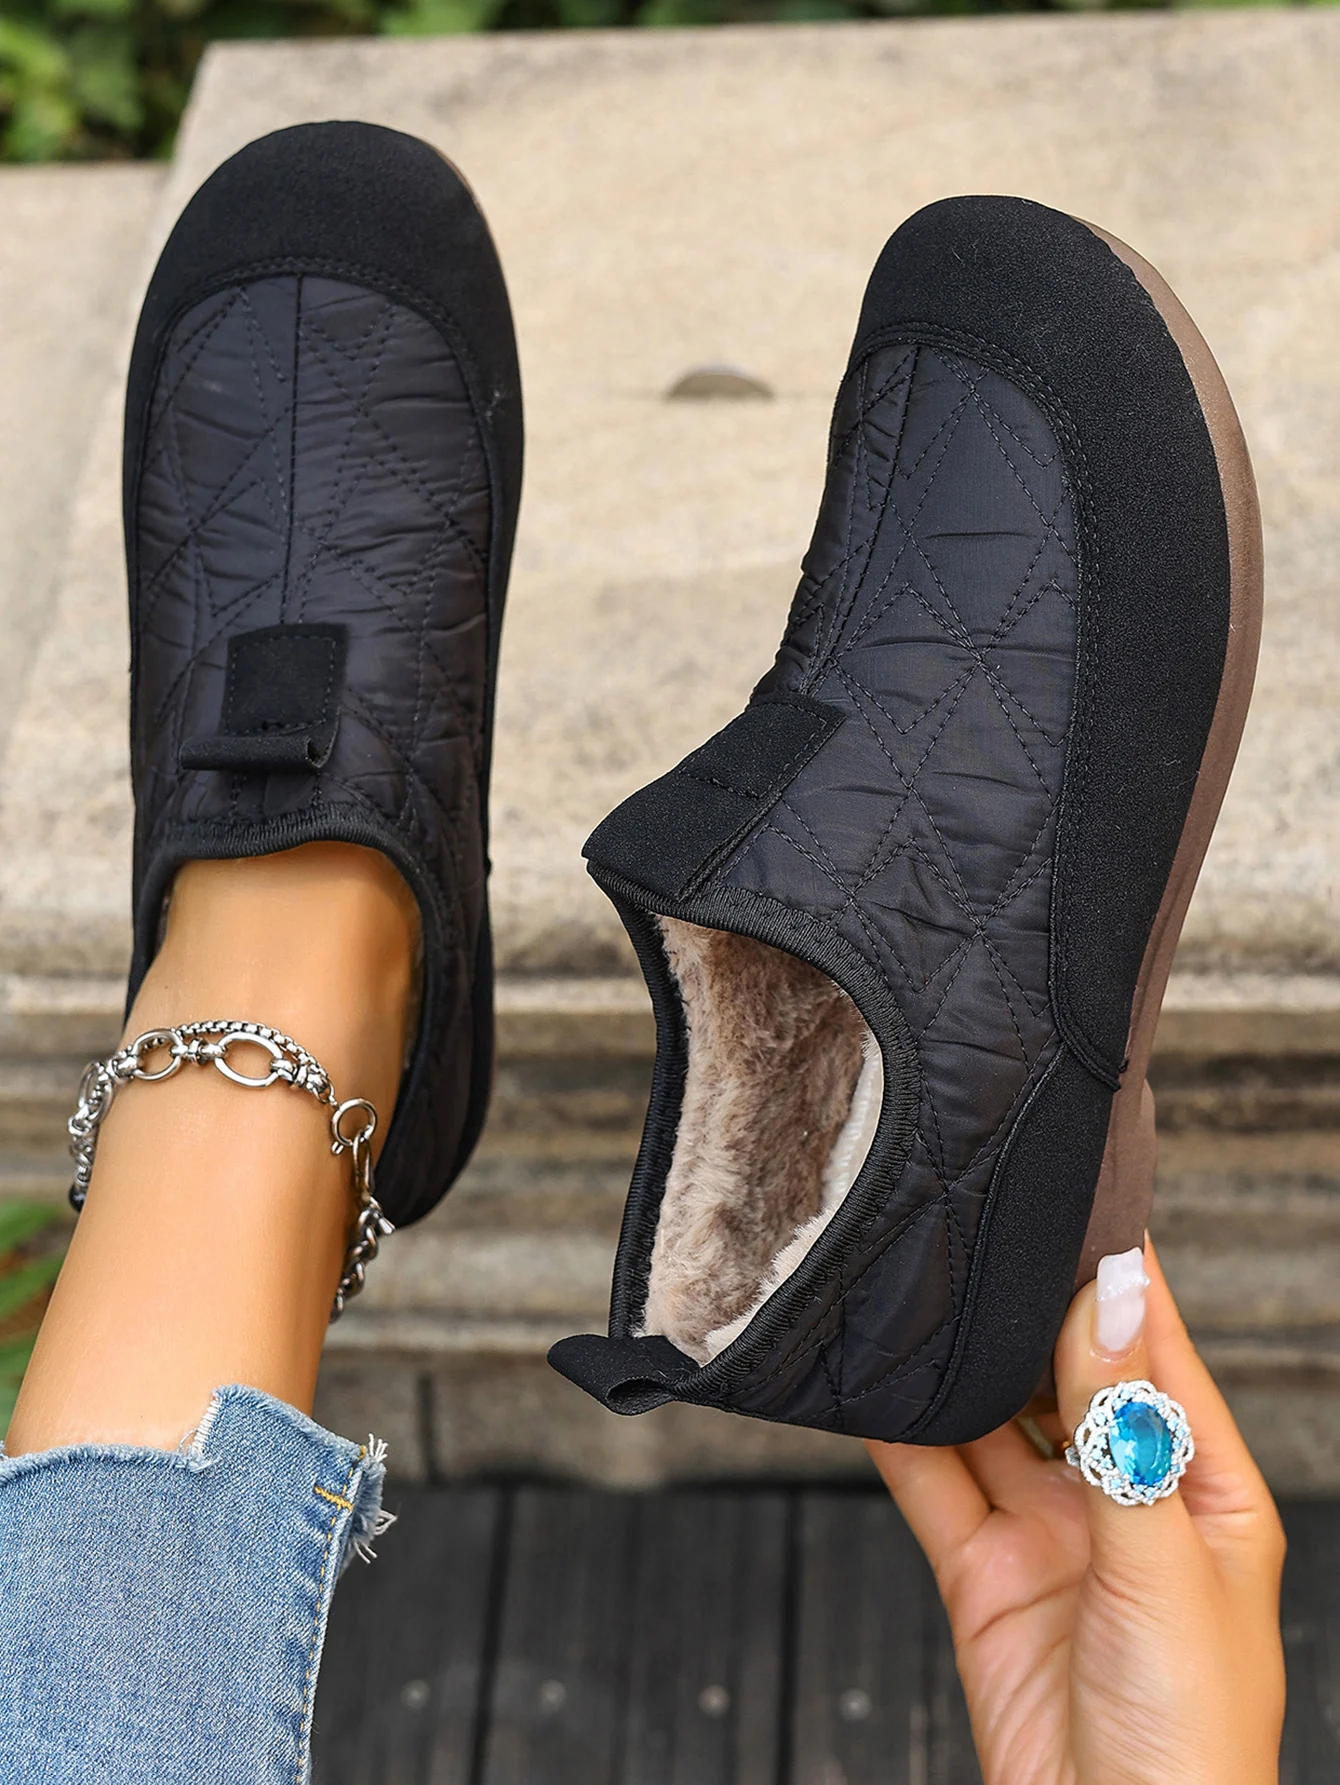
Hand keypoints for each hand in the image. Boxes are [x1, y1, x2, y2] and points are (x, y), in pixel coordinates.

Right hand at [866, 1240, 1284, 1784]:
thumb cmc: (1193, 1740)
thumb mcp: (1164, 1562)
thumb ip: (1124, 1428)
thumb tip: (1114, 1298)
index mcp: (1206, 1491)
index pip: (1159, 1355)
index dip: (1120, 1280)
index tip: (1079, 1197)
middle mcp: (1126, 1502)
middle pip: (1067, 1379)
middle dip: (1027, 1313)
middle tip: (979, 1231)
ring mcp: (1052, 1538)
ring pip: (992, 1424)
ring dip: (958, 1368)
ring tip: (920, 1292)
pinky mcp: (984, 1577)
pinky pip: (935, 1486)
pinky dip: (898, 1437)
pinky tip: (872, 1389)